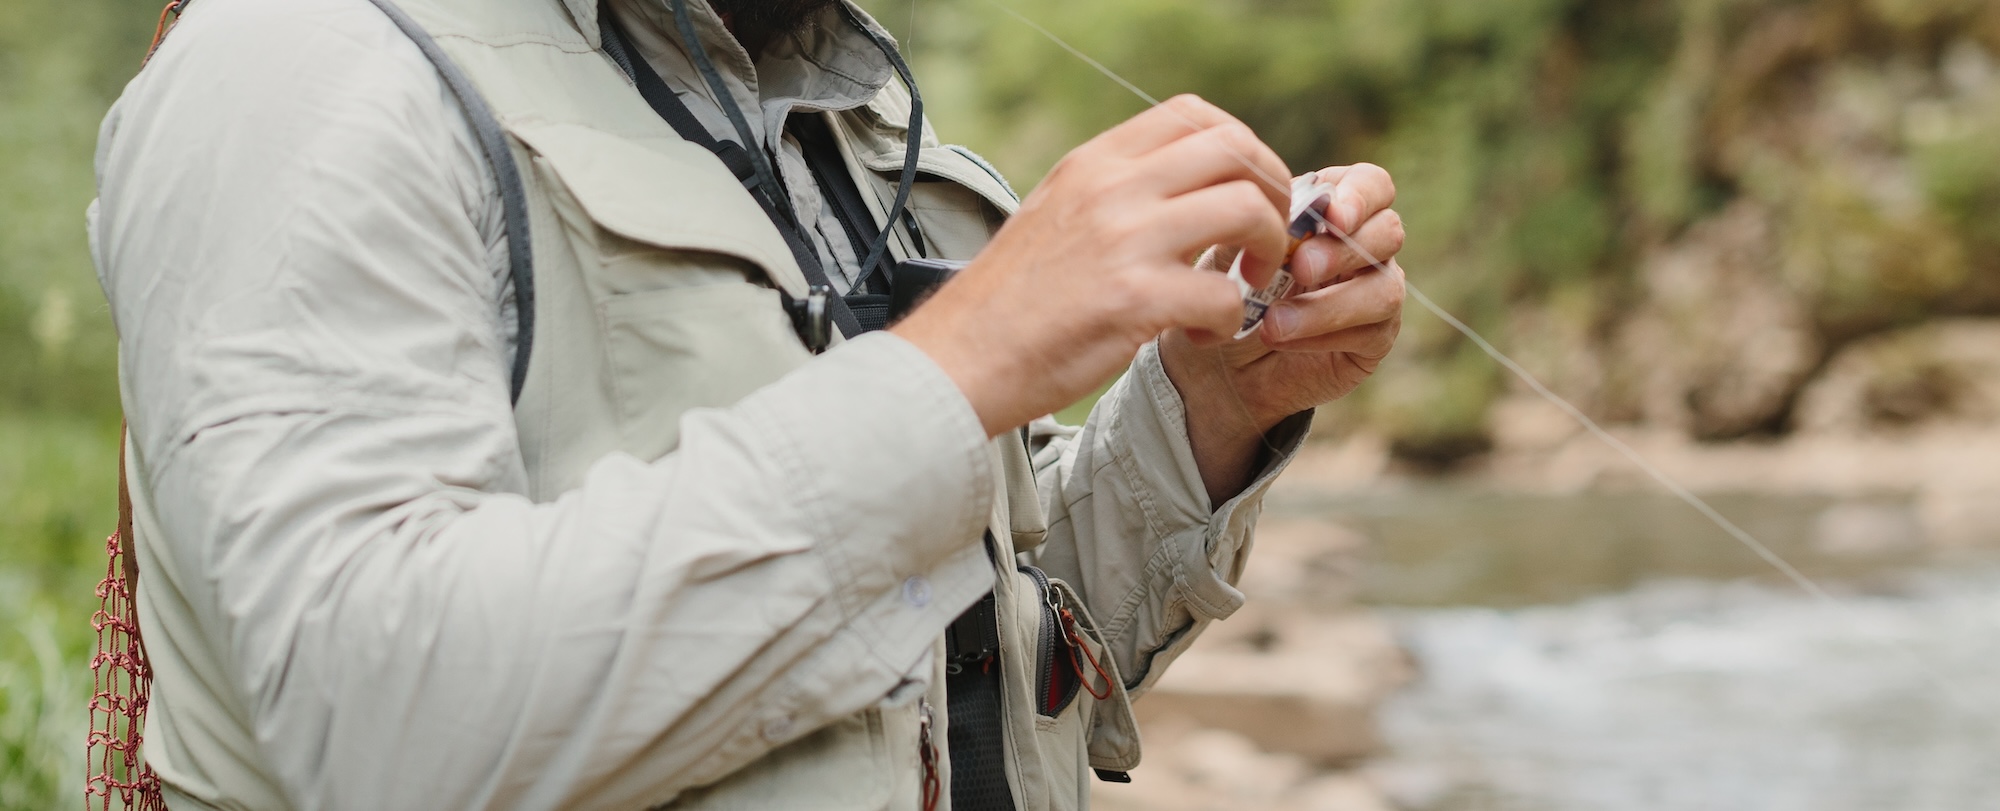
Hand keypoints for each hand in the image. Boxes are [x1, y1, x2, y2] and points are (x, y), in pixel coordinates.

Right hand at [893, 96, 1293, 436]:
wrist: (958, 359)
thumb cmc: (1009, 302)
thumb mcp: (1055, 215)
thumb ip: (1113, 193)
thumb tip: (1180, 189)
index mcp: (1093, 163)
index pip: (1193, 114)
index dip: (1241, 150)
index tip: (1245, 192)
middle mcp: (1111, 188)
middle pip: (1235, 148)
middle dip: (1271, 194)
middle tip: (1262, 241)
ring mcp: (1125, 239)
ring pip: (1245, 209)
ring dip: (1264, 251)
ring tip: (1242, 285)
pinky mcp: (1134, 299)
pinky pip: (1223, 295)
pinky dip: (1229, 321)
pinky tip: (1201, 336)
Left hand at [1160, 163, 1405, 503]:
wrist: (1216, 361)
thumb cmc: (1228, 291)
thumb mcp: (1233, 250)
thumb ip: (1260, 223)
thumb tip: (1283, 210)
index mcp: (1335, 210)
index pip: (1373, 185)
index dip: (1360, 195)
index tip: (1332, 215)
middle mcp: (1365, 247)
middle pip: (1389, 231)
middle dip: (1342, 250)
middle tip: (1298, 269)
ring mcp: (1374, 292)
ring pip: (1384, 287)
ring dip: (1328, 304)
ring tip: (1273, 321)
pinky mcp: (1374, 339)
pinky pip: (1372, 331)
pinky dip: (1323, 333)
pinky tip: (1280, 338)